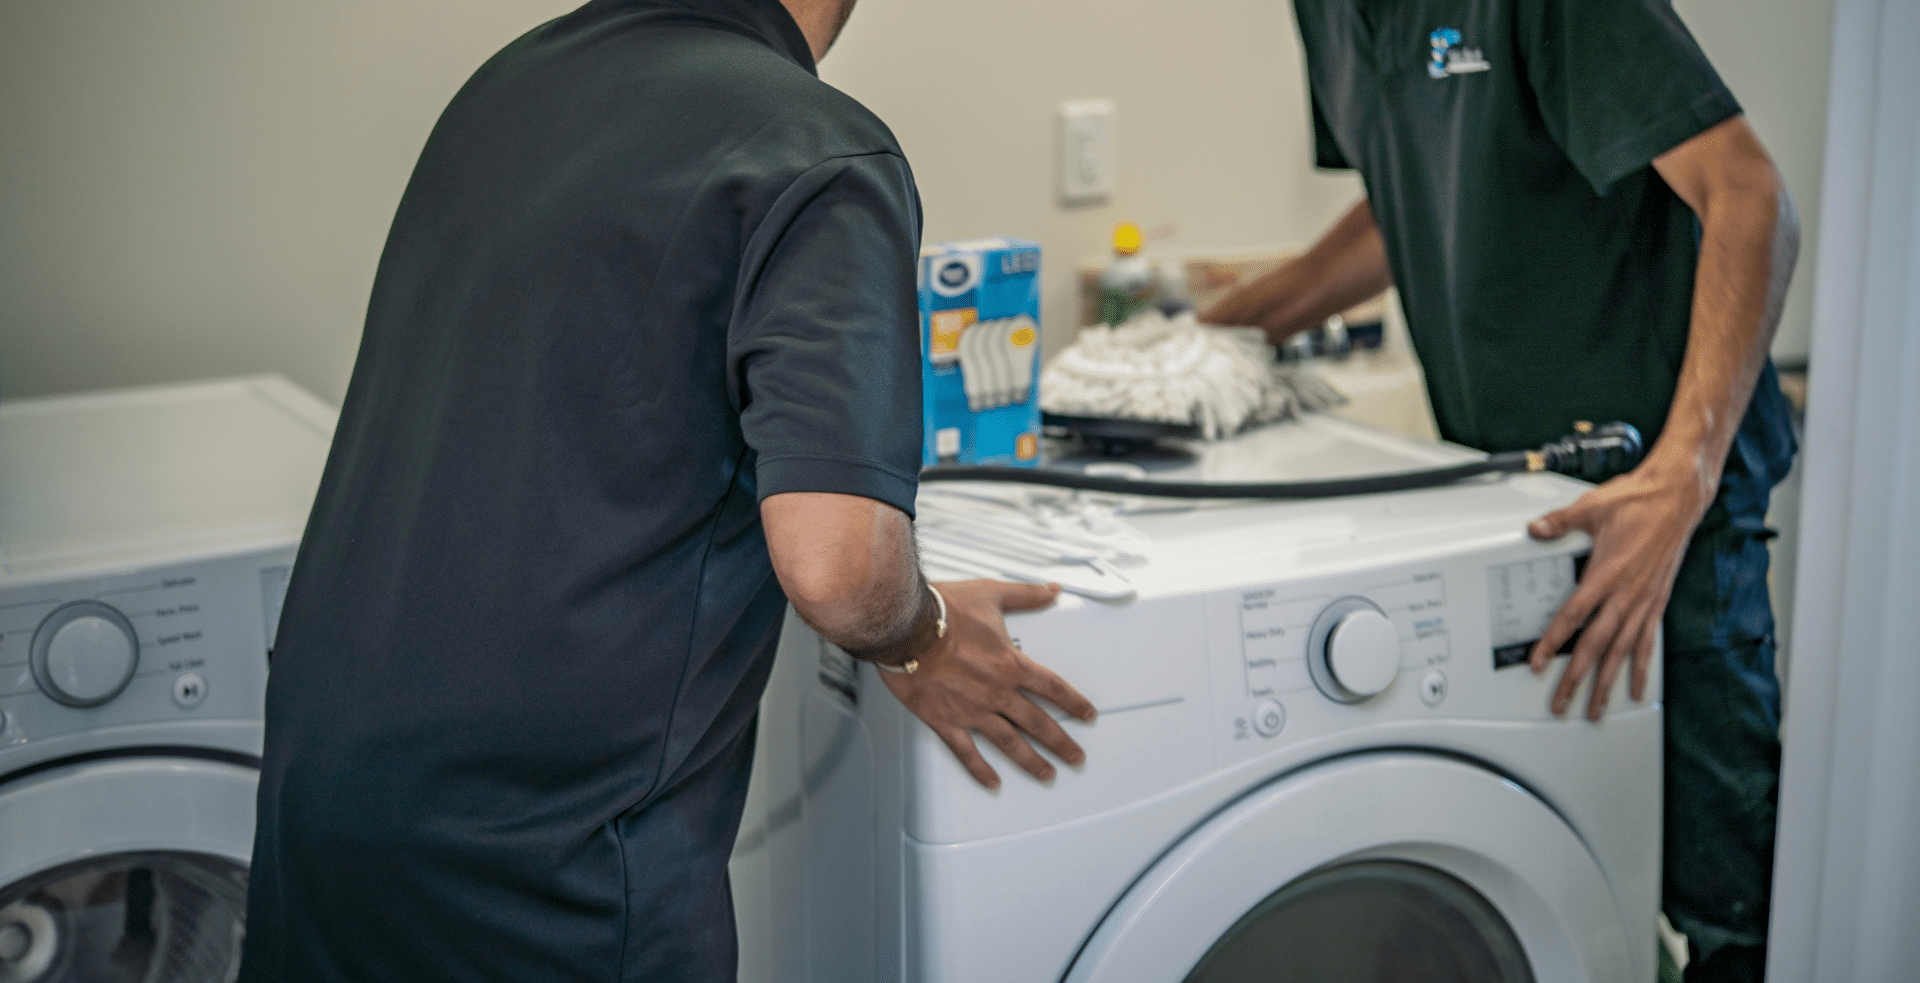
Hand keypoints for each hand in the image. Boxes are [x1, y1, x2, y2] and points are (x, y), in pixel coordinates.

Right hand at [877, 580, 1097, 789]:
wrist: (905, 627)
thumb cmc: (943, 611)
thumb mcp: (992, 594)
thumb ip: (1025, 595)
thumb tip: (1051, 591)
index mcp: (1010, 664)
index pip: (1053, 688)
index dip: (1074, 703)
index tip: (1087, 714)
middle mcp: (996, 692)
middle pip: (1038, 723)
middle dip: (1061, 743)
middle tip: (1076, 757)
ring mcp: (972, 710)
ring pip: (1010, 743)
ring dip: (1031, 762)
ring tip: (1046, 774)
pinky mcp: (945, 721)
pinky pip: (966, 752)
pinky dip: (980, 769)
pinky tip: (992, 781)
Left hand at [1526, 461, 1712, 720]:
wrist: (1678, 497)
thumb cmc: (1638, 500)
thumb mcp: (1592, 507)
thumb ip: (1560, 522)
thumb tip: (1535, 529)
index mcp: (1606, 573)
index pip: (1573, 617)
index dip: (1553, 643)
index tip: (1538, 665)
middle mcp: (1626, 593)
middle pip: (1596, 646)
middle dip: (1577, 679)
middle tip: (1562, 705)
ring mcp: (1644, 601)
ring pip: (1622, 652)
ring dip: (1608, 683)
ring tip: (1595, 710)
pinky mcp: (1657, 601)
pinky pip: (1646, 642)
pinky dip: (1640, 668)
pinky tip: (1635, 689)